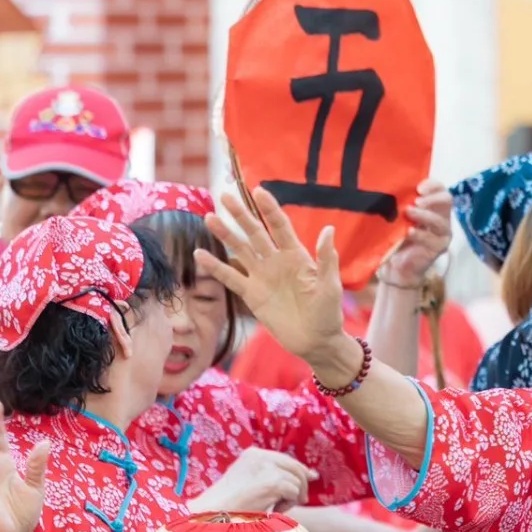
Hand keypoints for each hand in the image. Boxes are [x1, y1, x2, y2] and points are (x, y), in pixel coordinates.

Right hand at [190, 447, 313, 514]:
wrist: (212, 514)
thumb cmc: (230, 505)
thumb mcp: (251, 482)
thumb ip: (276, 475)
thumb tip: (313, 474)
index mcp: (253, 454)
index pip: (284, 459)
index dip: (299, 469)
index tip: (311, 477)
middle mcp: (260, 457)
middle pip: (295, 467)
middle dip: (301, 483)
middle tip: (301, 499)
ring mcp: (266, 468)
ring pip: (297, 481)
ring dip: (291, 497)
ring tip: (275, 507)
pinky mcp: (272, 482)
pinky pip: (294, 492)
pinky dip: (289, 503)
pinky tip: (275, 510)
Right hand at [203, 189, 348, 371]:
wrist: (315, 341)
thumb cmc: (328, 313)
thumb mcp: (330, 286)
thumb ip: (326, 259)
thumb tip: (329, 229)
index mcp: (297, 256)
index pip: (281, 226)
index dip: (269, 209)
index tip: (258, 190)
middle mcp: (276, 261)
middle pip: (255, 233)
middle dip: (241, 215)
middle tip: (225, 195)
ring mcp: (262, 276)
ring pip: (239, 250)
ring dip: (225, 234)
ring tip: (209, 218)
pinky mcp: (251, 294)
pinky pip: (230, 277)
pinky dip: (215, 267)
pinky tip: (200, 254)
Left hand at [379, 177, 453, 287]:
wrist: (397, 266)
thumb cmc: (396, 237)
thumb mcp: (398, 216)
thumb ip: (402, 203)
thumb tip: (392, 187)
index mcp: (433, 206)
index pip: (440, 189)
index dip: (432, 185)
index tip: (418, 187)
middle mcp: (442, 217)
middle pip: (447, 200)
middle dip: (431, 198)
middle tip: (417, 200)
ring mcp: (443, 233)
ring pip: (440, 220)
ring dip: (424, 215)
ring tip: (408, 213)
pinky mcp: (439, 247)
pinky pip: (432, 238)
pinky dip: (420, 234)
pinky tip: (409, 232)